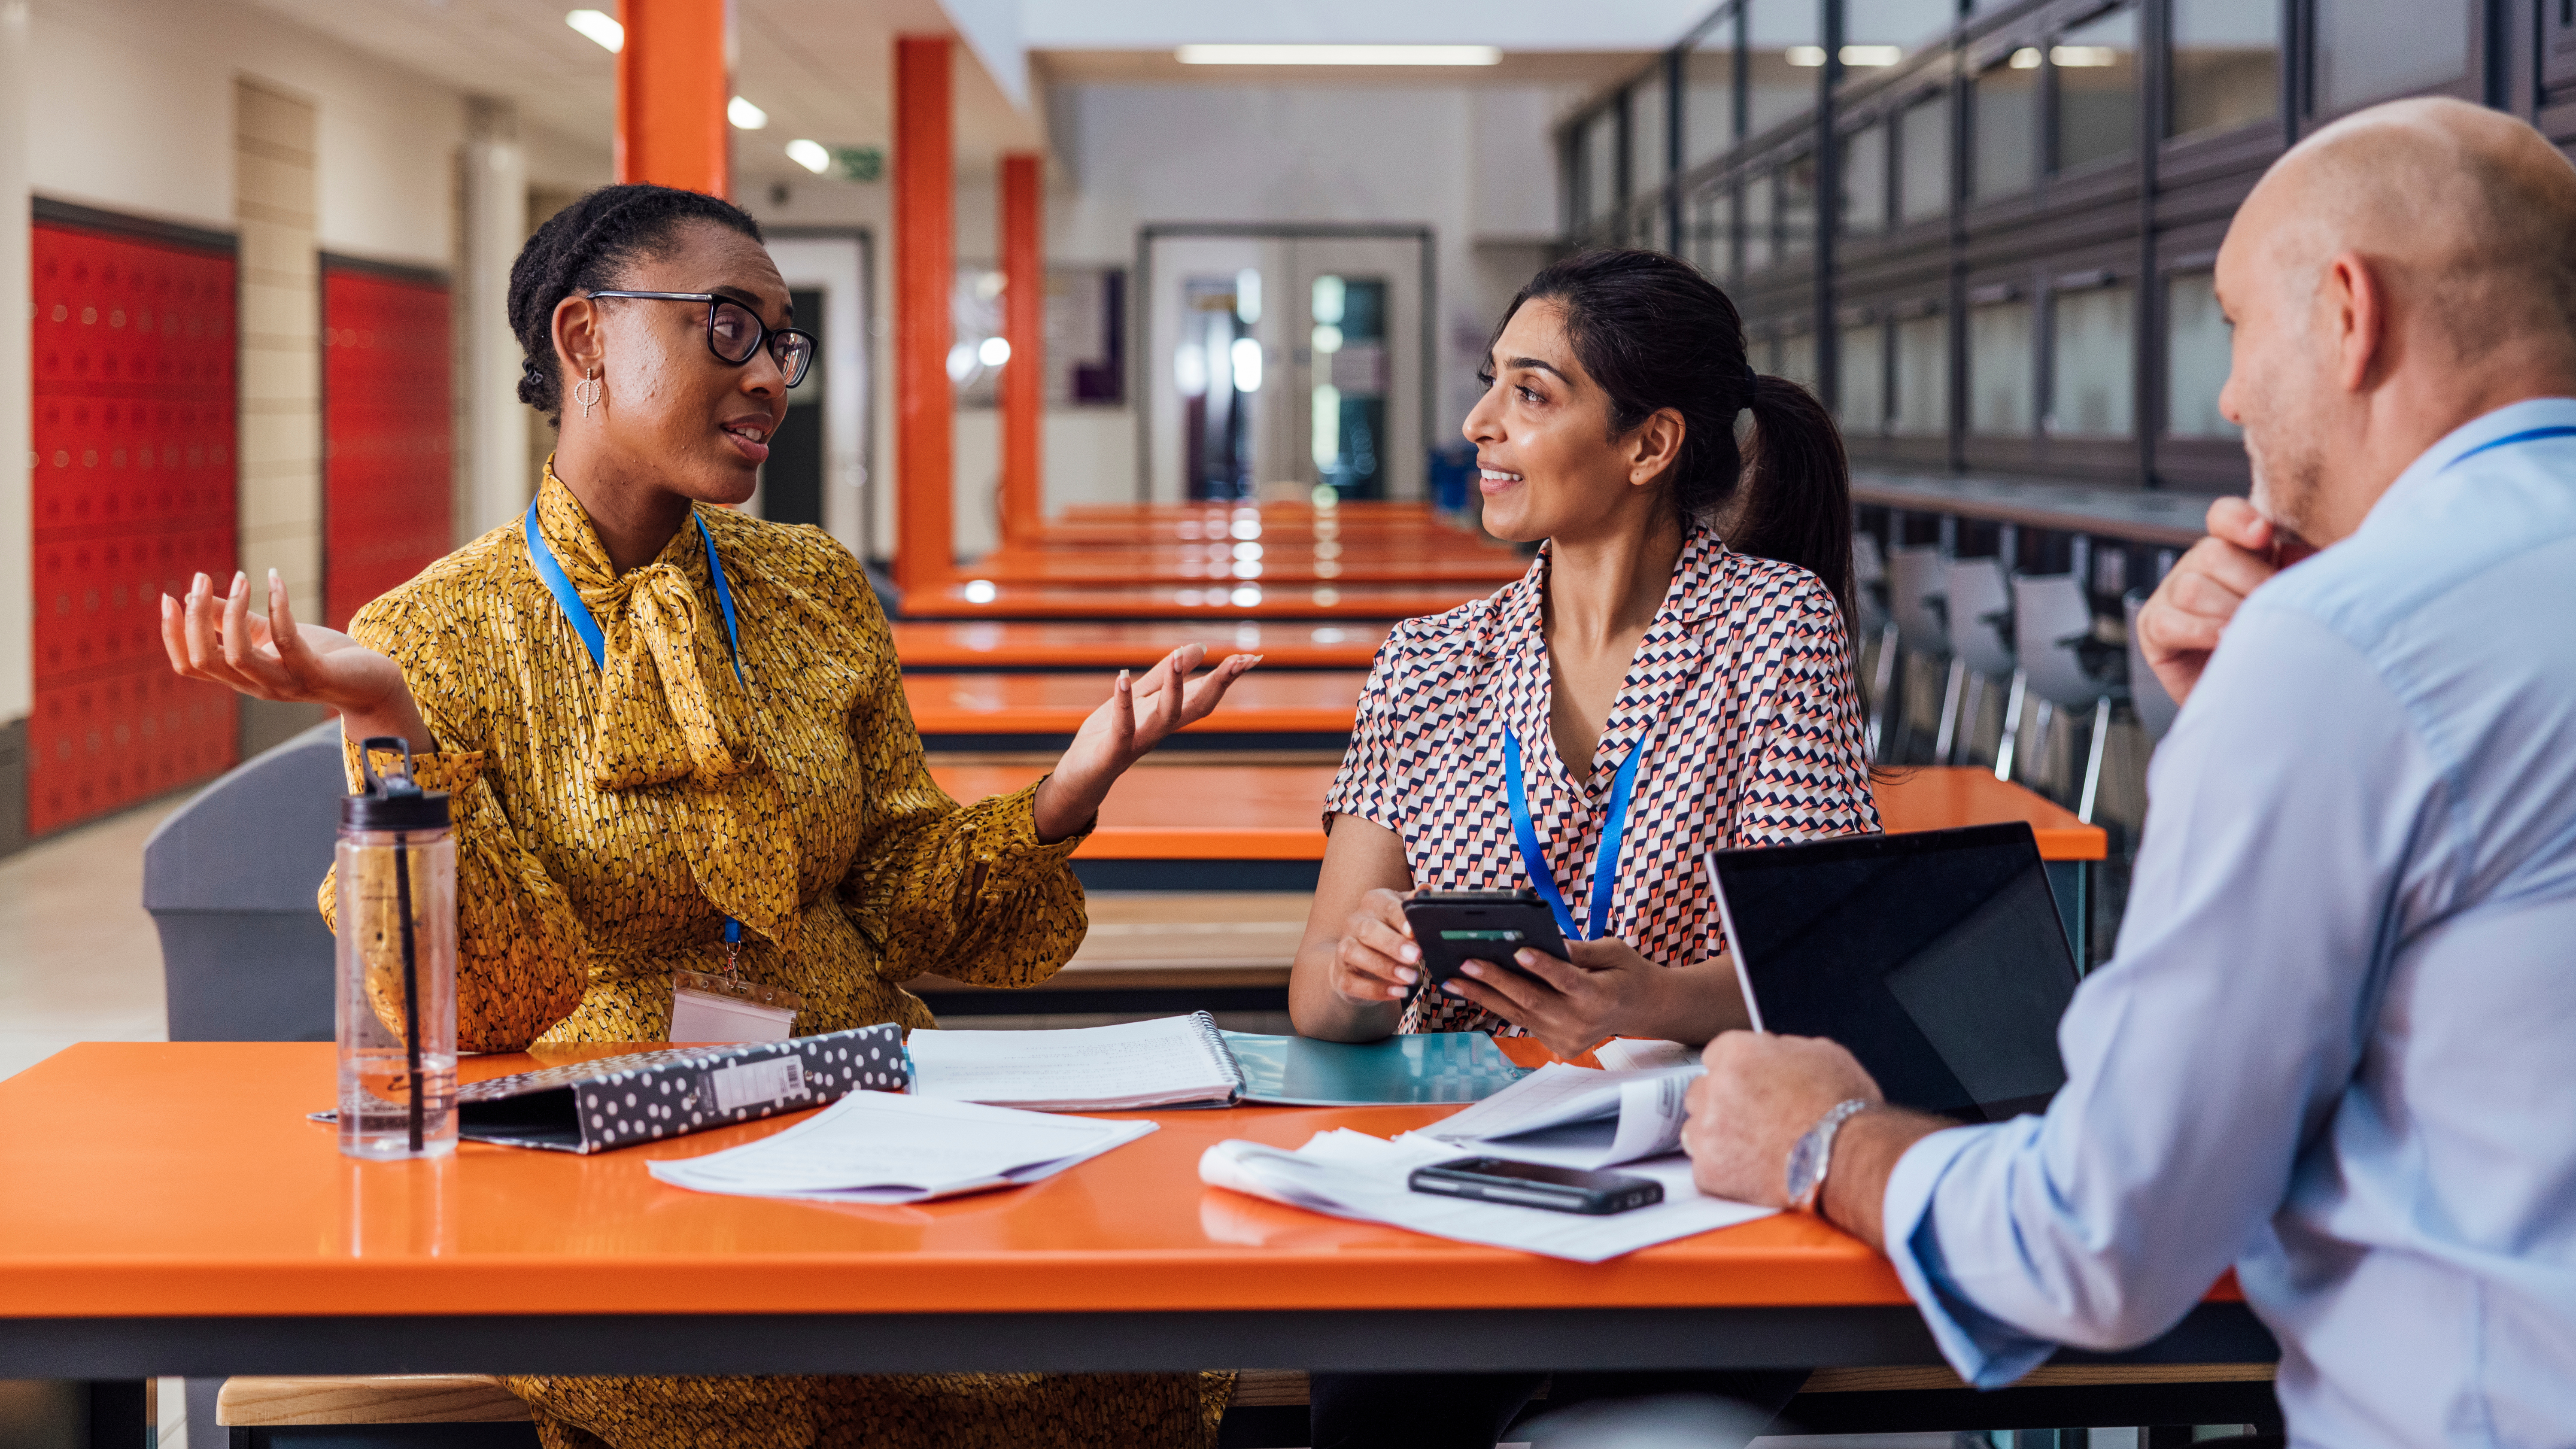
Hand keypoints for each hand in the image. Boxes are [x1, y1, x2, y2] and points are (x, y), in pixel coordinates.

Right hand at [161, 569, 431, 748]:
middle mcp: (256, 686)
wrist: (372, 683)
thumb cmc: (319, 655)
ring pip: (238, 656)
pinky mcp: (313, 673)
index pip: (190, 665)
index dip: (173, 634)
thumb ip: (234, 620)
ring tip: (240, 577)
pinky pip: (286, 641)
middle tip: (201, 578)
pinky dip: (278, 606)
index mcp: (241, 677)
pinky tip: (275, 579)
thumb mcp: (268, 633)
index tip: (169, 597)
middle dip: (195, 618)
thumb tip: (196, 595)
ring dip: (233, 611)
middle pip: (206, 660)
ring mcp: (284, 683)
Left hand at [1032, 644, 1257, 840]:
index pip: (1204, 694)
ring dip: (1175, 687)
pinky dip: (1123, 703)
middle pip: (1197, 706)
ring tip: (1180, 657)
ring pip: (1166, 716)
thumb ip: (1165, 674)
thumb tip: (1199, 647)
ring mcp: (1139, 741)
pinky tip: (1122, 677)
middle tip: (1239, 660)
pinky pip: (1122, 726)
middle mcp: (1160, 729)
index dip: (1227, 677)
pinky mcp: (1114, 750)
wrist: (1080, 775)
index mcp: (1168, 715)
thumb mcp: (1140, 697)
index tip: (1251, 658)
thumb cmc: (1109, 735)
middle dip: (1218, 684)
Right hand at [1326, 887, 1421, 1007]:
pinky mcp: (1340, 974)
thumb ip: (1415, 906)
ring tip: (1410, 978)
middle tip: (1416, 956)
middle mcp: (1355, 922)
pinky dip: (1375, 989)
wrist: (1359, 961)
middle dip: (1393, 944)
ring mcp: (1344, 948)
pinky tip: (1397, 993)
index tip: (1413, 932)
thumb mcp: (1405, 917)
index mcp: (1374, 903)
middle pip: (1369, 930)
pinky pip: (1352, 982)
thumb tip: (1426, 891)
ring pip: (1356, 954)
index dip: (1400, 918)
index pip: (1387, 906)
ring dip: (1385, 967)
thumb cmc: (1391, 934)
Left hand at [1433, 938, 1642, 1059]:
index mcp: (1600, 996)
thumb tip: (1549, 943)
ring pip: (1520, 1014)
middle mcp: (1582, 1022)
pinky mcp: (1559, 1046)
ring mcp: (1568, 1038)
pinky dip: (1499, 1005)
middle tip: (1466, 963)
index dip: (1543, 967)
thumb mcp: (1614, 951)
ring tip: (1453, 980)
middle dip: (1496, 980)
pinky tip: (1474, 990)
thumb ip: (1582, 950)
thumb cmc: (1626, 972)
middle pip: (1533, 1000)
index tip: (1519, 951)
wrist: (1641, 1009)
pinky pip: (1524, 1022)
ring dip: (1484, 995)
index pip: (1567, 980)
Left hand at [1683, 1032, 1881, 1208]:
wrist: (1848, 1157)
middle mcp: (1714, 1087)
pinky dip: (1725, 1173)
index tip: (1745, 1088)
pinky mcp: (1710, 1170)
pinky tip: (1754, 1171)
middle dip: (1721, 1105)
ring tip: (1755, 1149)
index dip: (1734, 1074)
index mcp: (1737, 1053)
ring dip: (1717, 1138)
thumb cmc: (1842, 1107)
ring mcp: (1708, 1130)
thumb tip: (1770, 1053)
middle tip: (1753, 1121)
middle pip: (1701, 1093)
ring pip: (1695, 1131)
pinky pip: (1706, 1168)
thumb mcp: (1819, 1054)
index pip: (1714, 1057)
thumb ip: (1780, 1049)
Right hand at [2135, 497, 2304, 705]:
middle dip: (2248, 582)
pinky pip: (2168, 622)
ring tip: (2249, 631)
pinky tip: (2224, 641)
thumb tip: (2299, 551)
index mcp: (2238, 551)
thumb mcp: (2301, 599)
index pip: (2225, 517)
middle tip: (2274, 609)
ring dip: (2227, 611)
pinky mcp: (2153, 628)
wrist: (2260, 699)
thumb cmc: (2284, 645)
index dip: (2239, 520)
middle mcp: (2200, 566)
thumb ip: (2304, 569)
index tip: (2263, 535)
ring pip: (2191, 587)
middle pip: (2212, 552)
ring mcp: (2172, 595)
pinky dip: (2200, 631)